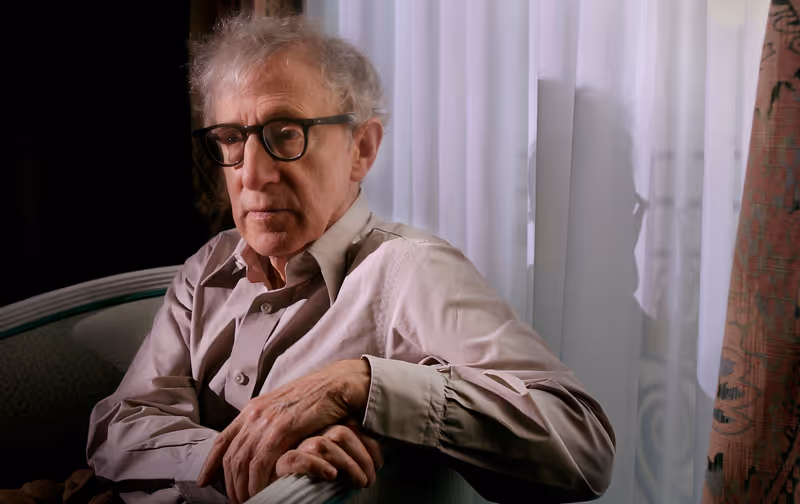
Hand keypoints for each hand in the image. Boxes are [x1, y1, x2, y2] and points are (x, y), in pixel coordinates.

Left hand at [196, 359, 370, 503]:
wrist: (337, 383)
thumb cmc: (316, 398)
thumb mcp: (284, 410)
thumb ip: (269, 425)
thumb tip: (260, 447)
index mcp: (252, 409)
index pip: (222, 441)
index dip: (210, 465)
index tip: (204, 481)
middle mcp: (254, 414)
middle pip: (231, 458)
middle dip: (231, 485)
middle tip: (239, 501)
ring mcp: (267, 420)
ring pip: (244, 463)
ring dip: (245, 488)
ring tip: (252, 502)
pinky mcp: (282, 427)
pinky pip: (262, 462)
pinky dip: (260, 481)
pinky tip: (265, 491)